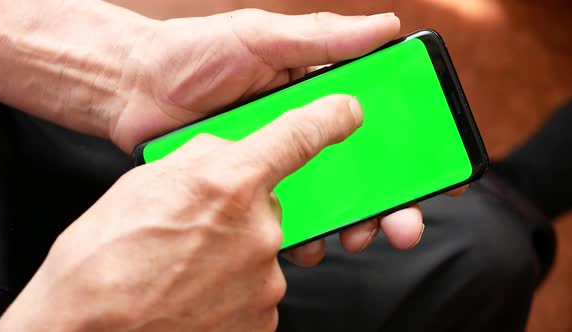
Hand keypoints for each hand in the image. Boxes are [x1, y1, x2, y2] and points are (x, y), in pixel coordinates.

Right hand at [0, 95, 363, 330]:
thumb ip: (202, 159)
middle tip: (197, 227)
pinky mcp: (263, 318)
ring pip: (262, 249)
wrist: (88, 328)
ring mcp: (264, 280)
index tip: (345, 113)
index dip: (326, 119)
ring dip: (234, 251)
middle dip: (241, 209)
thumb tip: (228, 154)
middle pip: (270, 205)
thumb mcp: (147, 183)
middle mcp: (258, 230)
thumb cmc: (104, 258)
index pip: (298, 137)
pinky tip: (196, 290)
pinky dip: (234, 286)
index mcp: (228, 183)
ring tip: (187, 265)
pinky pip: (257, 287)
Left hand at [106, 9, 428, 264]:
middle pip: (361, 167)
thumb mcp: (260, 36)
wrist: (131, 89)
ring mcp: (275, 161)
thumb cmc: (193, 54)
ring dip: (352, 222)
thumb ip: (321, 38)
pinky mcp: (247, 188)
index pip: (376, 116)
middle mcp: (300, 128)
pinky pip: (283, 216)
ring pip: (328, 198)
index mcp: (313, 90)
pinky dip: (300, 234)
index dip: (410, 141)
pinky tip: (306, 244)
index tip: (440, 165)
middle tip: (405, 224)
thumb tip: (385, 27)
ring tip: (358, 237)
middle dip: (390, 198)